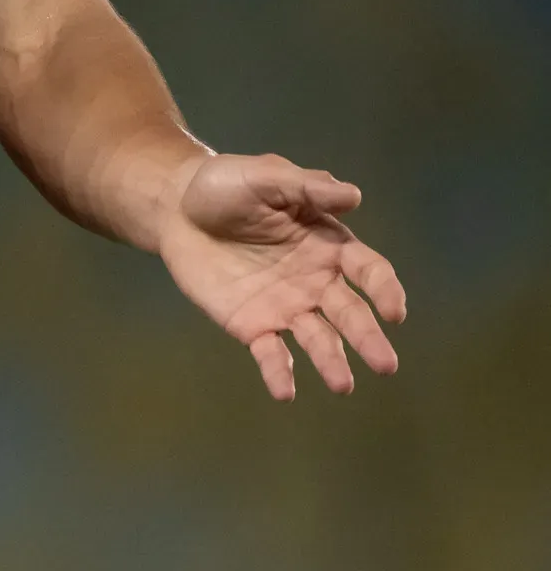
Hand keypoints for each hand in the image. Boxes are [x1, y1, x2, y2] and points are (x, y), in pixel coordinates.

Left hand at [156, 152, 407, 399]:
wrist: (176, 209)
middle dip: (368, 338)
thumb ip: (307, 189)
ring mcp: (286, 306)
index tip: (394, 312)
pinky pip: (270, 353)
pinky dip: (279, 373)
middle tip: (385, 365)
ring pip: (317, 339)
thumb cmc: (227, 186)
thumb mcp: (265, 177)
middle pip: (349, 313)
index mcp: (329, 245)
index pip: (369, 271)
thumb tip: (353, 196)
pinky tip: (285, 393)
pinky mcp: (252, 324)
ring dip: (332, 362)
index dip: (385, 290)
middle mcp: (316, 282)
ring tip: (342, 385)